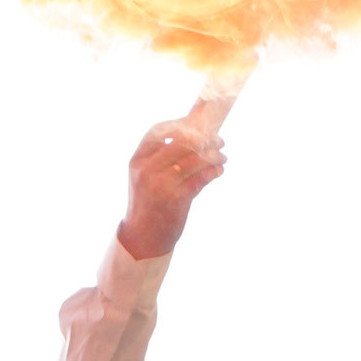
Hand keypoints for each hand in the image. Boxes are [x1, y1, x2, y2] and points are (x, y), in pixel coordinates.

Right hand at [118, 111, 229, 260]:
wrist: (143, 236)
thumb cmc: (149, 202)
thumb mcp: (146, 177)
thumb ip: (161, 157)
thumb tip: (191, 133)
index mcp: (137, 161)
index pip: (158, 132)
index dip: (180, 124)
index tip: (199, 124)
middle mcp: (146, 170)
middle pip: (180, 143)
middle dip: (204, 139)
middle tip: (219, 140)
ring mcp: (160, 185)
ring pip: (193, 161)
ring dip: (213, 156)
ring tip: (222, 157)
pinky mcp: (175, 200)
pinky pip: (200, 179)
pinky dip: (213, 172)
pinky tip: (219, 170)